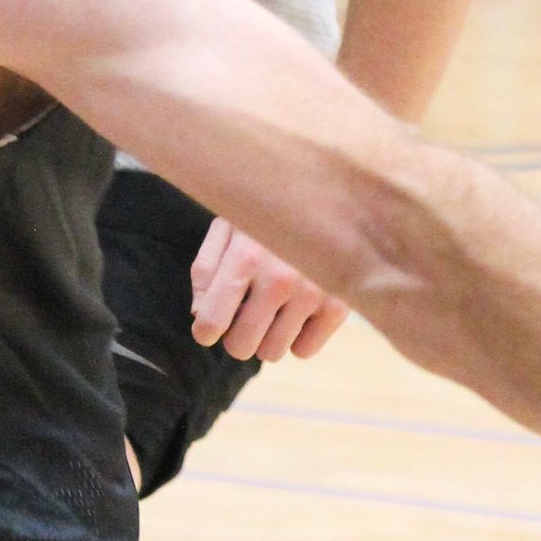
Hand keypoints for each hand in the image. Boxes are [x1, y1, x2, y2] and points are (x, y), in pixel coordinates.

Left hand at [190, 217, 349, 362]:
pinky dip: (297, 337)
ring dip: (267, 336)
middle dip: (237, 334)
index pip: (210, 325)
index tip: (212, 323)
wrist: (329, 188)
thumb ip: (206, 270)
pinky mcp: (339, 304)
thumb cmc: (269, 207)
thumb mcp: (228, 225)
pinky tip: (297, 313)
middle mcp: (280, 280)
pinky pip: (305, 350)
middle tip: (246, 313)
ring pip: (272, 352)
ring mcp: (313, 294)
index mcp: (245, 257)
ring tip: (274, 309)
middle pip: (241, 346)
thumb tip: (200, 315)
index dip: (205, 329)